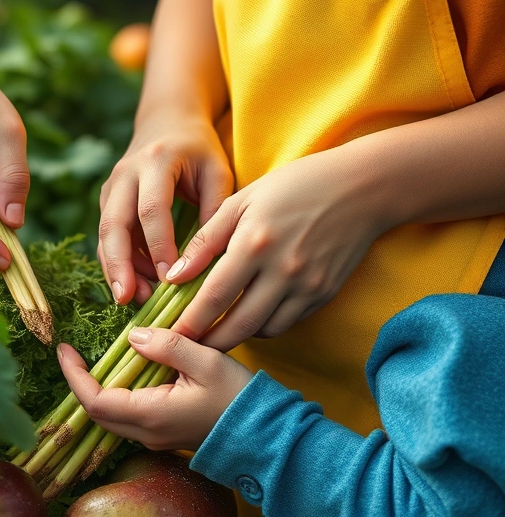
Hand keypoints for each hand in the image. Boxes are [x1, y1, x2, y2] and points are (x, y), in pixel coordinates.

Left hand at [59, 327, 250, 450]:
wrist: (264, 433)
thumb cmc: (238, 398)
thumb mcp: (206, 361)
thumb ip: (168, 345)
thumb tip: (133, 336)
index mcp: (151, 415)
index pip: (94, 401)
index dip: (74, 376)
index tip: (65, 349)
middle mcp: (147, 432)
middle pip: (97, 411)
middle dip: (81, 380)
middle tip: (75, 351)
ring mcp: (154, 436)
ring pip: (112, 414)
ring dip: (99, 387)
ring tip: (96, 356)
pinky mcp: (163, 433)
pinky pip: (129, 414)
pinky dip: (118, 392)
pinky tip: (127, 368)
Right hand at [99, 112, 232, 304]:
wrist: (167, 120)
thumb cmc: (199, 149)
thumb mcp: (217, 172)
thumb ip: (214, 211)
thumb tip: (207, 262)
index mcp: (155, 161)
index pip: (152, 209)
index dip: (158, 246)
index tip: (170, 278)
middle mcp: (125, 173)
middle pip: (114, 223)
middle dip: (118, 264)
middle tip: (126, 298)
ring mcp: (111, 187)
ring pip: (105, 234)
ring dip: (115, 268)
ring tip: (132, 300)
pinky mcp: (107, 200)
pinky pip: (108, 236)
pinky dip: (118, 262)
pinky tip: (134, 285)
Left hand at [168, 149, 389, 350]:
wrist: (361, 188)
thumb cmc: (294, 186)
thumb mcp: (242, 201)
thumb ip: (206, 240)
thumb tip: (175, 275)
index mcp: (254, 244)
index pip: (214, 296)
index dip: (190, 322)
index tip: (171, 334)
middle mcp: (282, 271)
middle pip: (238, 324)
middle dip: (210, 342)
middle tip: (188, 346)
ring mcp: (307, 286)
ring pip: (263, 330)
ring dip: (237, 336)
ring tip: (216, 331)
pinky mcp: (324, 294)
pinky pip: (287, 323)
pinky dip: (264, 326)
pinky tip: (250, 315)